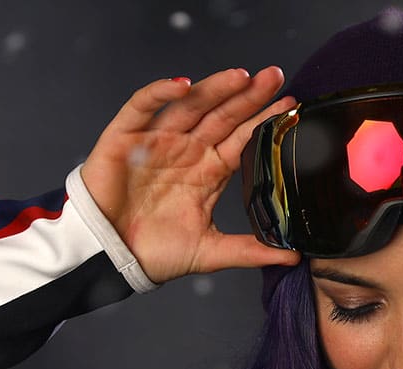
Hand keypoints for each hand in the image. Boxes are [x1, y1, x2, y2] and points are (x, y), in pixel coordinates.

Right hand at [80, 67, 301, 283]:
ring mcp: (157, 140)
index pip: (242, 138)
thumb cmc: (154, 253)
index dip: (263, 120)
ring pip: (190, 105)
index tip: (290, 106)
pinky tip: (183, 84)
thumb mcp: (210, 252)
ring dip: (214, 88)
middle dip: (249, 95)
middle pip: (223, 114)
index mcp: (207, 171)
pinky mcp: (126, 136)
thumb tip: (293, 257)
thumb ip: (250, 251)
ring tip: (241, 76)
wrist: (109, 258)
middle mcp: (186, 150)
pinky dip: (160, 92)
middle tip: (275, 76)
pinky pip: (143, 106)